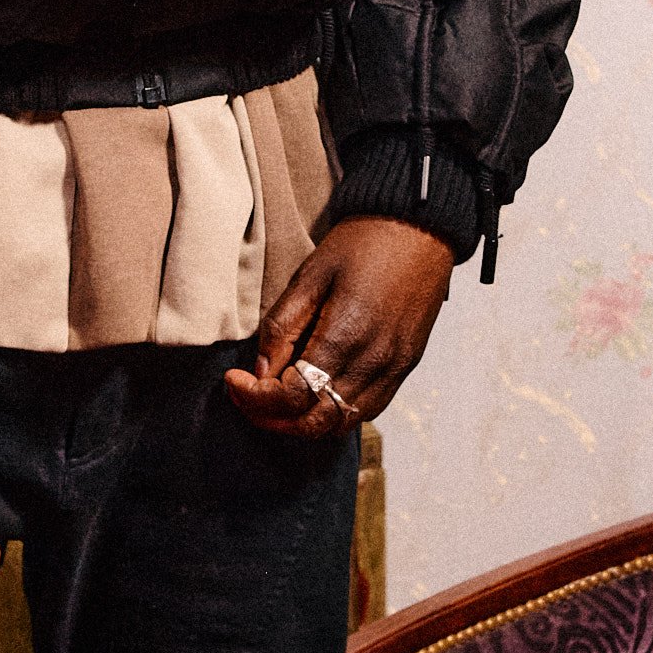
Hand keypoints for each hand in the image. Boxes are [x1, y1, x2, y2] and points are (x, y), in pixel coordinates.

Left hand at [224, 215, 457, 440]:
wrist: (419, 228)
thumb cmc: (363, 244)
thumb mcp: (310, 276)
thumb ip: (282, 326)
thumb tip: (262, 371)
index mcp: (345, 336)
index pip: (292, 396)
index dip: (254, 397)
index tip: (234, 381)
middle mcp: (373, 362)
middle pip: (315, 422)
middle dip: (273, 418)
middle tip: (248, 399)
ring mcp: (394, 369)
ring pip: (342, 424)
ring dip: (304, 422)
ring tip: (278, 401)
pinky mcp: (405, 367)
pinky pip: (368, 409)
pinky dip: (336, 413)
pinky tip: (316, 394)